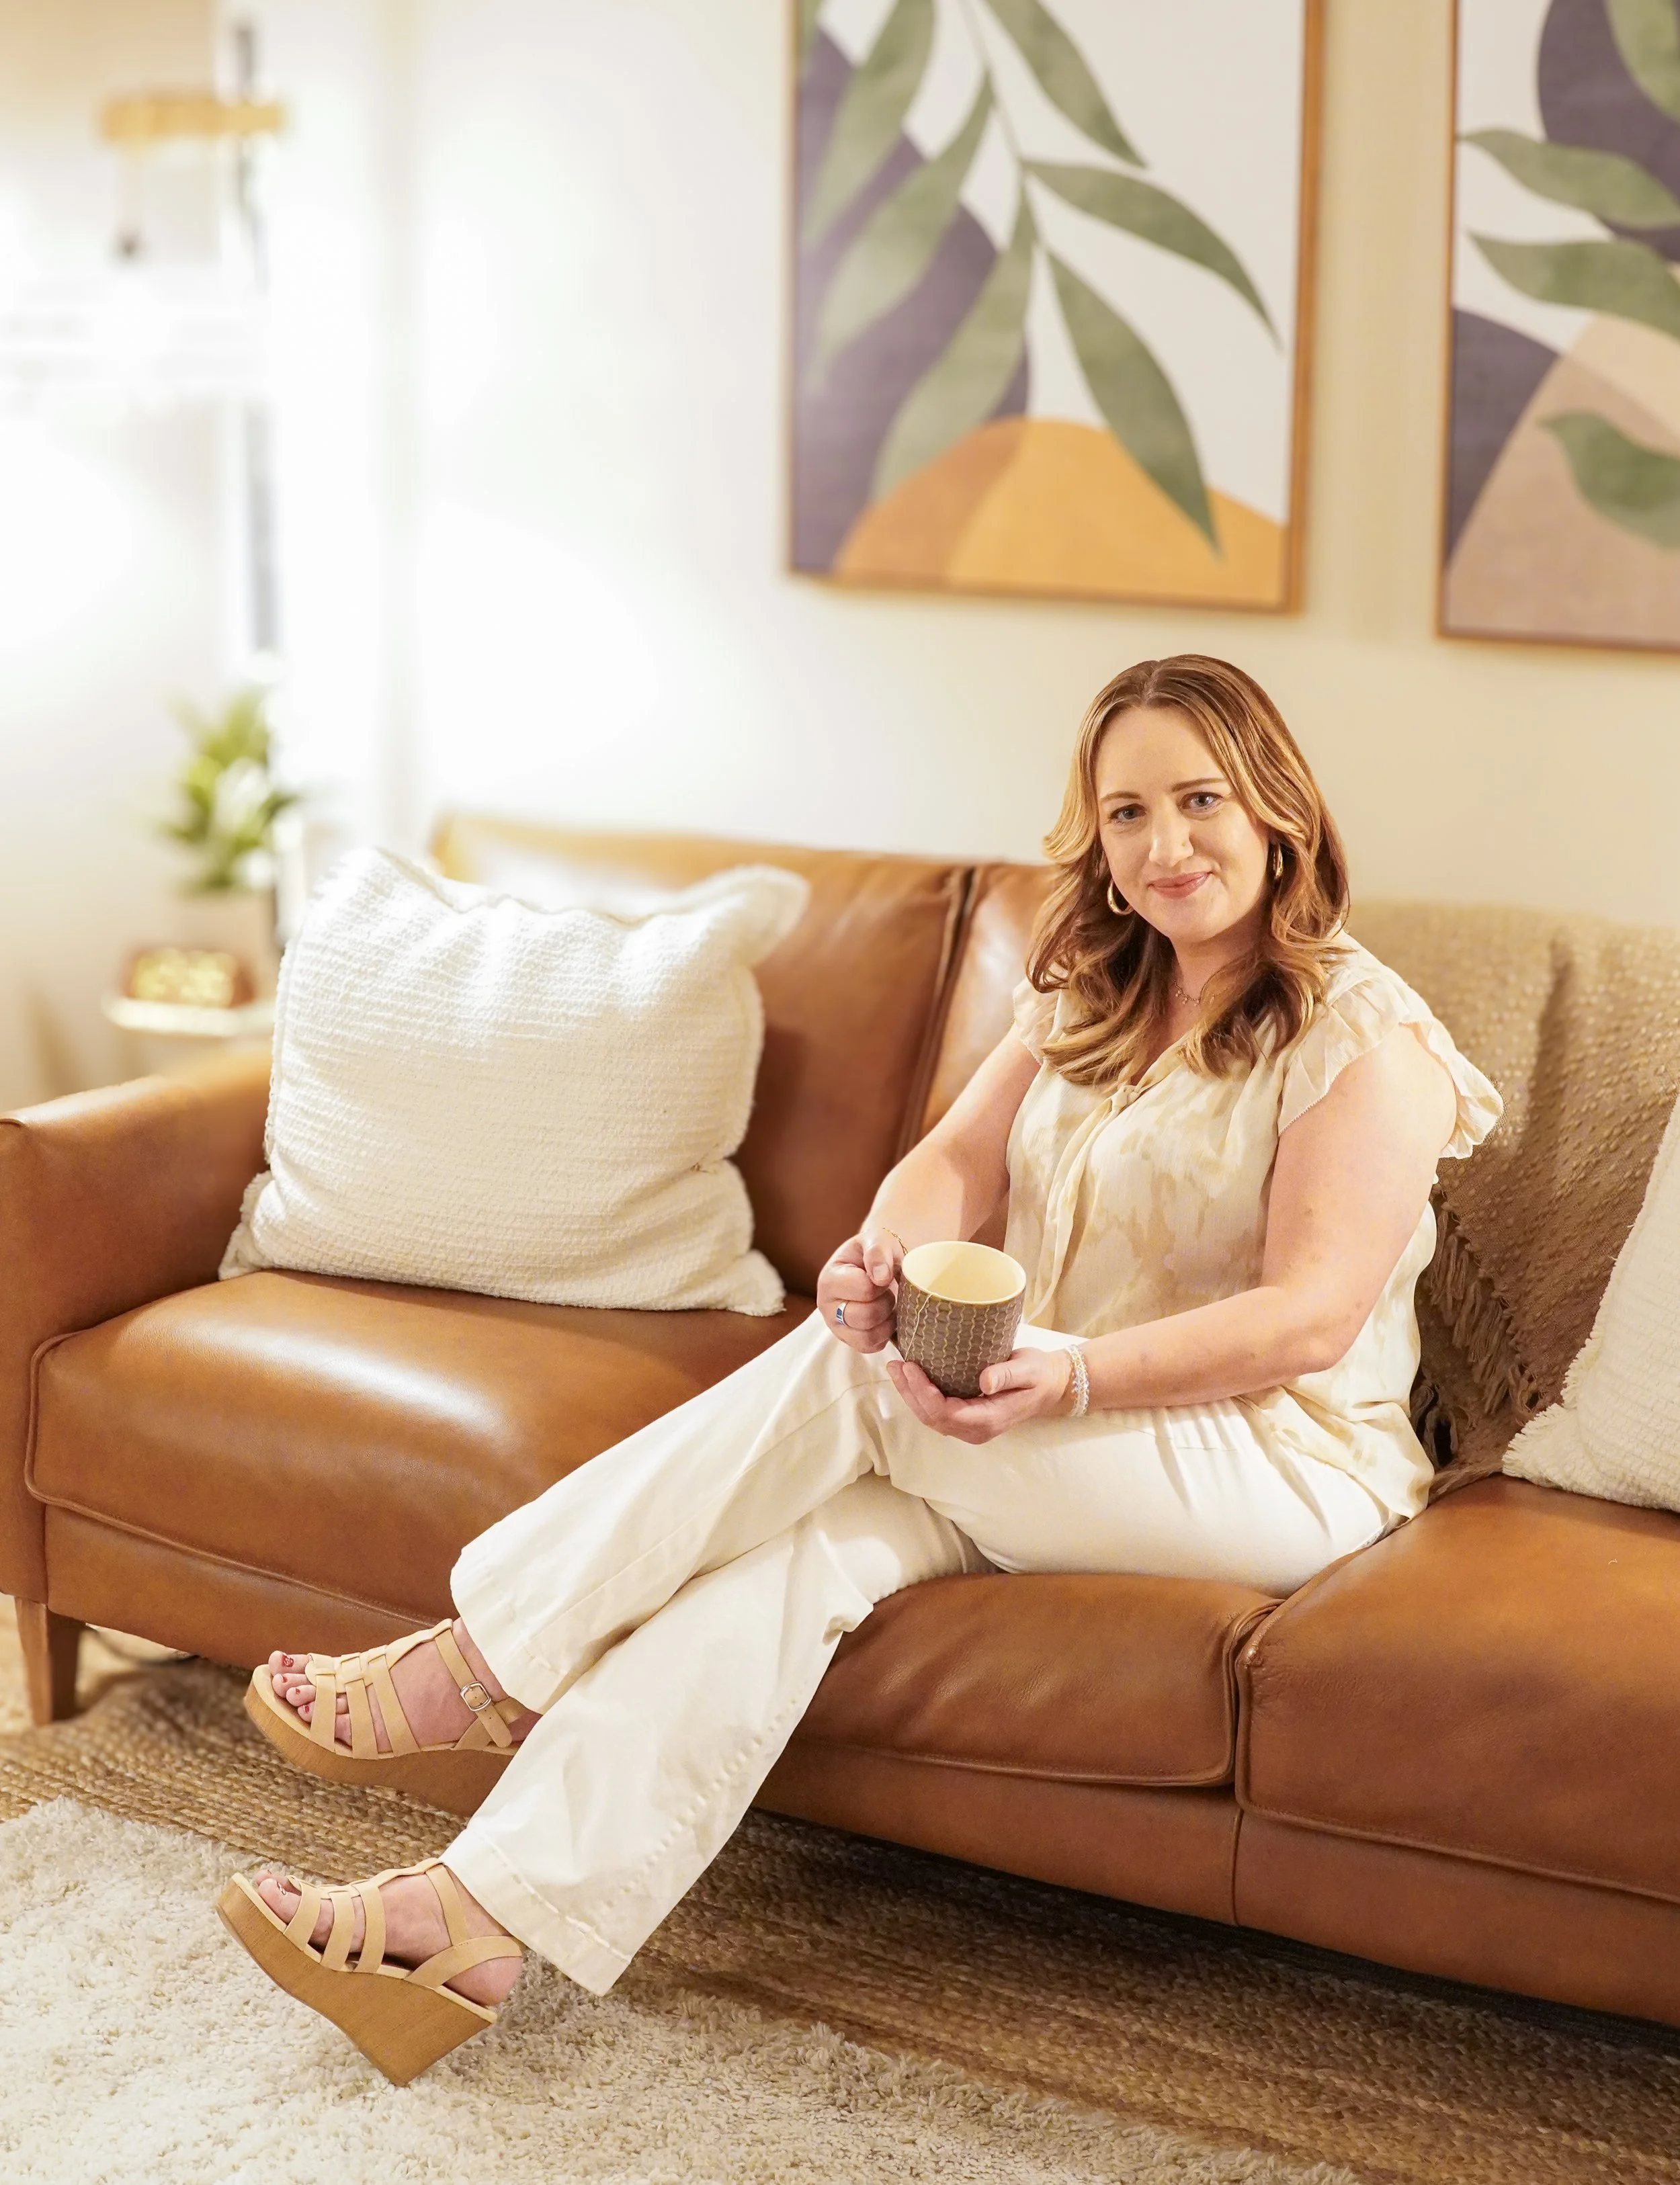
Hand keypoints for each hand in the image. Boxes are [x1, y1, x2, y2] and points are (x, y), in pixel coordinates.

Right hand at [816, 1224, 903, 1353]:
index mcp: (829, 1279)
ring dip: (888, 1321)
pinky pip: (872, 1347)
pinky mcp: (850, 1341)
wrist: (880, 1265)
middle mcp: (827, 1307)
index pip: (864, 1289)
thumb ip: (877, 1251)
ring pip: (869, 1337)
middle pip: (865, 1316)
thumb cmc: (876, 1253)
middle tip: (888, 1290)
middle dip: (886, 1303)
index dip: (883, 1282)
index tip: (884, 1273)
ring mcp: (837, 1327)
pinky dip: (886, 1335)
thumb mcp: (876, 1239)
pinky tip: (887, 1318)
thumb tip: (880, 1278)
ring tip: (889, 1305)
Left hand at [886, 1346, 1074, 1443]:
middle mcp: (974, 1429)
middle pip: (931, 1417)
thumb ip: (1007, 1375)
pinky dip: (920, 1394)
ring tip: (896, 1368)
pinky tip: (911, 1376)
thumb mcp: (1029, 1370)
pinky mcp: (966, 1417)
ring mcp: (969, 1427)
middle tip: (895, 1364)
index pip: (945, 1412)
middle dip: (909, 1392)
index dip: (923, 1392)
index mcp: (988, 1420)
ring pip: (930, 1416)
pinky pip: (937, 1411)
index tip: (911, 1366)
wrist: (1050, 1387)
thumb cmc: (1039, 1375)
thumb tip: (985, 1382)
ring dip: (910, 1394)